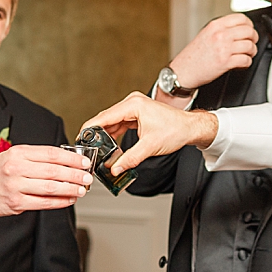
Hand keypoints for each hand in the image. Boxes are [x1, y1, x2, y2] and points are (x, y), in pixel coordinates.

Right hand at [0, 144, 90, 215]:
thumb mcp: (14, 156)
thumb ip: (37, 157)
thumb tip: (66, 161)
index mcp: (18, 153)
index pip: (51, 154)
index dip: (71, 158)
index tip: (83, 162)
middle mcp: (16, 168)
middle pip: (53, 171)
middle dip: (74, 174)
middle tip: (87, 177)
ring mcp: (16, 186)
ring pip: (50, 188)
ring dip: (70, 189)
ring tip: (81, 189)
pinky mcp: (16, 203)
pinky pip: (43, 203)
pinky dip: (60, 202)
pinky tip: (69, 199)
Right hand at [81, 93, 217, 174]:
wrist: (190, 128)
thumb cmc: (176, 130)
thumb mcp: (150, 147)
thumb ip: (130, 158)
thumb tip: (116, 168)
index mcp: (133, 105)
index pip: (104, 116)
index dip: (90, 128)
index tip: (81, 137)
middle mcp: (132, 103)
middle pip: (106, 118)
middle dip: (97, 134)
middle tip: (88, 147)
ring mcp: (134, 108)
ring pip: (112, 122)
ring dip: (106, 135)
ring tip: (99, 149)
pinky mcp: (137, 114)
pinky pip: (120, 123)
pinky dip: (115, 134)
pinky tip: (111, 145)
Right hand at [165, 14, 259, 95]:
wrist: (183, 72)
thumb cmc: (193, 56)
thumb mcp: (206, 34)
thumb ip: (222, 29)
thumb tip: (240, 28)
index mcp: (215, 26)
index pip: (241, 18)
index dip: (249, 25)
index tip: (249, 31)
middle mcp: (220, 35)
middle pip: (249, 31)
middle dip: (253, 39)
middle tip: (250, 44)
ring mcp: (223, 48)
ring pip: (250, 46)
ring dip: (251, 52)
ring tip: (246, 55)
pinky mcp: (225, 62)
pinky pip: (246, 60)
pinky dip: (247, 63)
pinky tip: (241, 64)